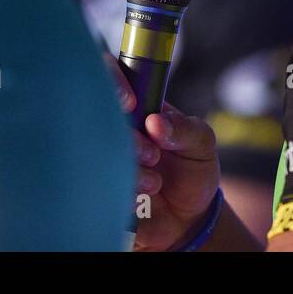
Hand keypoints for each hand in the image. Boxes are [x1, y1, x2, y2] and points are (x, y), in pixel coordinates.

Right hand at [105, 54, 220, 250]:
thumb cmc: (193, 170)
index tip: (130, 104)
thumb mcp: (201, 143)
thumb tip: (155, 122)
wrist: (187, 219)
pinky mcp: (92, 190)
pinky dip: (120, 196)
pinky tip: (139, 205)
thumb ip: (184, 128)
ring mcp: (96, 157)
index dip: (112, 82)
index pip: (108, 74)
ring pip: (92, 154)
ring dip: (128, 171)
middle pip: (95, 116)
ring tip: (154, 184)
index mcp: (133, 106)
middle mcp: (109, 127)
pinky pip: (91, 189)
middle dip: (128, 138)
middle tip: (153, 155)